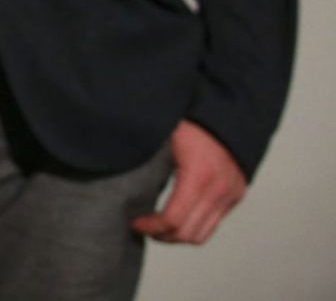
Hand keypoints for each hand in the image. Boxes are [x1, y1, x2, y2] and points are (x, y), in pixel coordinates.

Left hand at [131, 121, 246, 244]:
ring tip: (157, 227)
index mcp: (198, 174)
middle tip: (142, 227)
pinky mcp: (235, 195)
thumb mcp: (164, 134)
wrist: (229, 112)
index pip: (173, 218)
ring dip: (177, 236)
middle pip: (187, 233)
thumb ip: (143, 154)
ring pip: (202, 234)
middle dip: (162, 235)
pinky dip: (193, 226)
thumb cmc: (192, 119)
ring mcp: (230, 195)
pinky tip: (176, 217)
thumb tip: (111, 160)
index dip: (151, 226)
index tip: (134, 222)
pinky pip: (213, 223)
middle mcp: (218, 189)